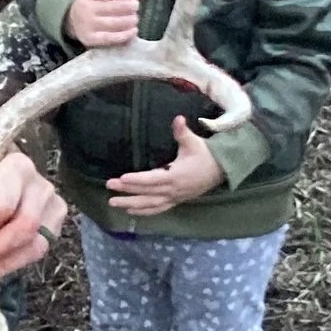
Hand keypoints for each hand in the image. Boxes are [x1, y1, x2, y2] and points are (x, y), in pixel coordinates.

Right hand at [67, 0, 142, 48]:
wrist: (75, 19)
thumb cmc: (97, 2)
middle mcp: (86, 7)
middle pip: (114, 7)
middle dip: (130, 6)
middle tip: (135, 7)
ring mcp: (87, 24)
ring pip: (115, 23)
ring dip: (130, 21)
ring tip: (134, 19)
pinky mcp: (90, 38)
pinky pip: (111, 38)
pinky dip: (125, 35)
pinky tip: (133, 31)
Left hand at [104, 115, 223, 217]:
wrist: (221, 170)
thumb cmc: (205, 155)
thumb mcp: (194, 142)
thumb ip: (182, 132)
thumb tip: (178, 118)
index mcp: (176, 176)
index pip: (152, 179)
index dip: (137, 180)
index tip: (122, 178)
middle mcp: (173, 190)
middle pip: (146, 193)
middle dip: (127, 191)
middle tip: (109, 186)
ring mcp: (174, 198)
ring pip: (149, 204)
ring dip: (131, 204)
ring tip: (113, 203)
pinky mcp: (175, 201)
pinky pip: (157, 209)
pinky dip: (144, 211)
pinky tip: (130, 211)